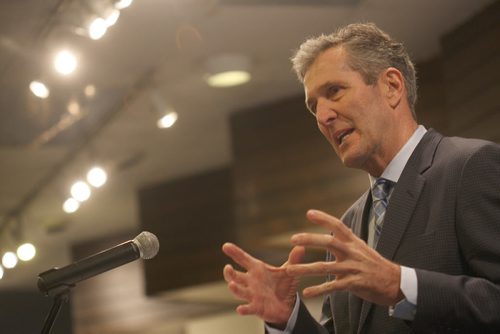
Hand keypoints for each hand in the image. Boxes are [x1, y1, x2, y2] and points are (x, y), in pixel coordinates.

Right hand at [222, 242, 304, 326]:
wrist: (286, 304)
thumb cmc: (282, 284)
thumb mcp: (288, 271)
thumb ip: (294, 260)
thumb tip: (302, 246)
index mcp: (257, 269)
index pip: (243, 259)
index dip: (235, 252)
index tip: (225, 246)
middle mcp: (251, 281)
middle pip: (236, 276)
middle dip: (230, 273)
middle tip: (227, 268)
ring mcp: (252, 295)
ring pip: (239, 291)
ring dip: (234, 289)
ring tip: (231, 285)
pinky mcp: (256, 307)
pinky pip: (248, 308)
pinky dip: (244, 309)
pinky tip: (240, 309)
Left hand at [287, 210, 402, 305]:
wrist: (396, 282)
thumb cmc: (376, 265)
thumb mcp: (361, 249)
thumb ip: (345, 244)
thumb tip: (330, 237)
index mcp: (353, 242)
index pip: (337, 226)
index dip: (324, 218)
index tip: (309, 213)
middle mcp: (352, 252)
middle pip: (329, 242)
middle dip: (310, 240)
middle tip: (293, 238)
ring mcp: (353, 268)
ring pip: (325, 267)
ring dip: (305, 269)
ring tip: (289, 270)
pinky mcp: (354, 283)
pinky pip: (332, 286)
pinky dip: (318, 290)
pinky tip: (306, 292)